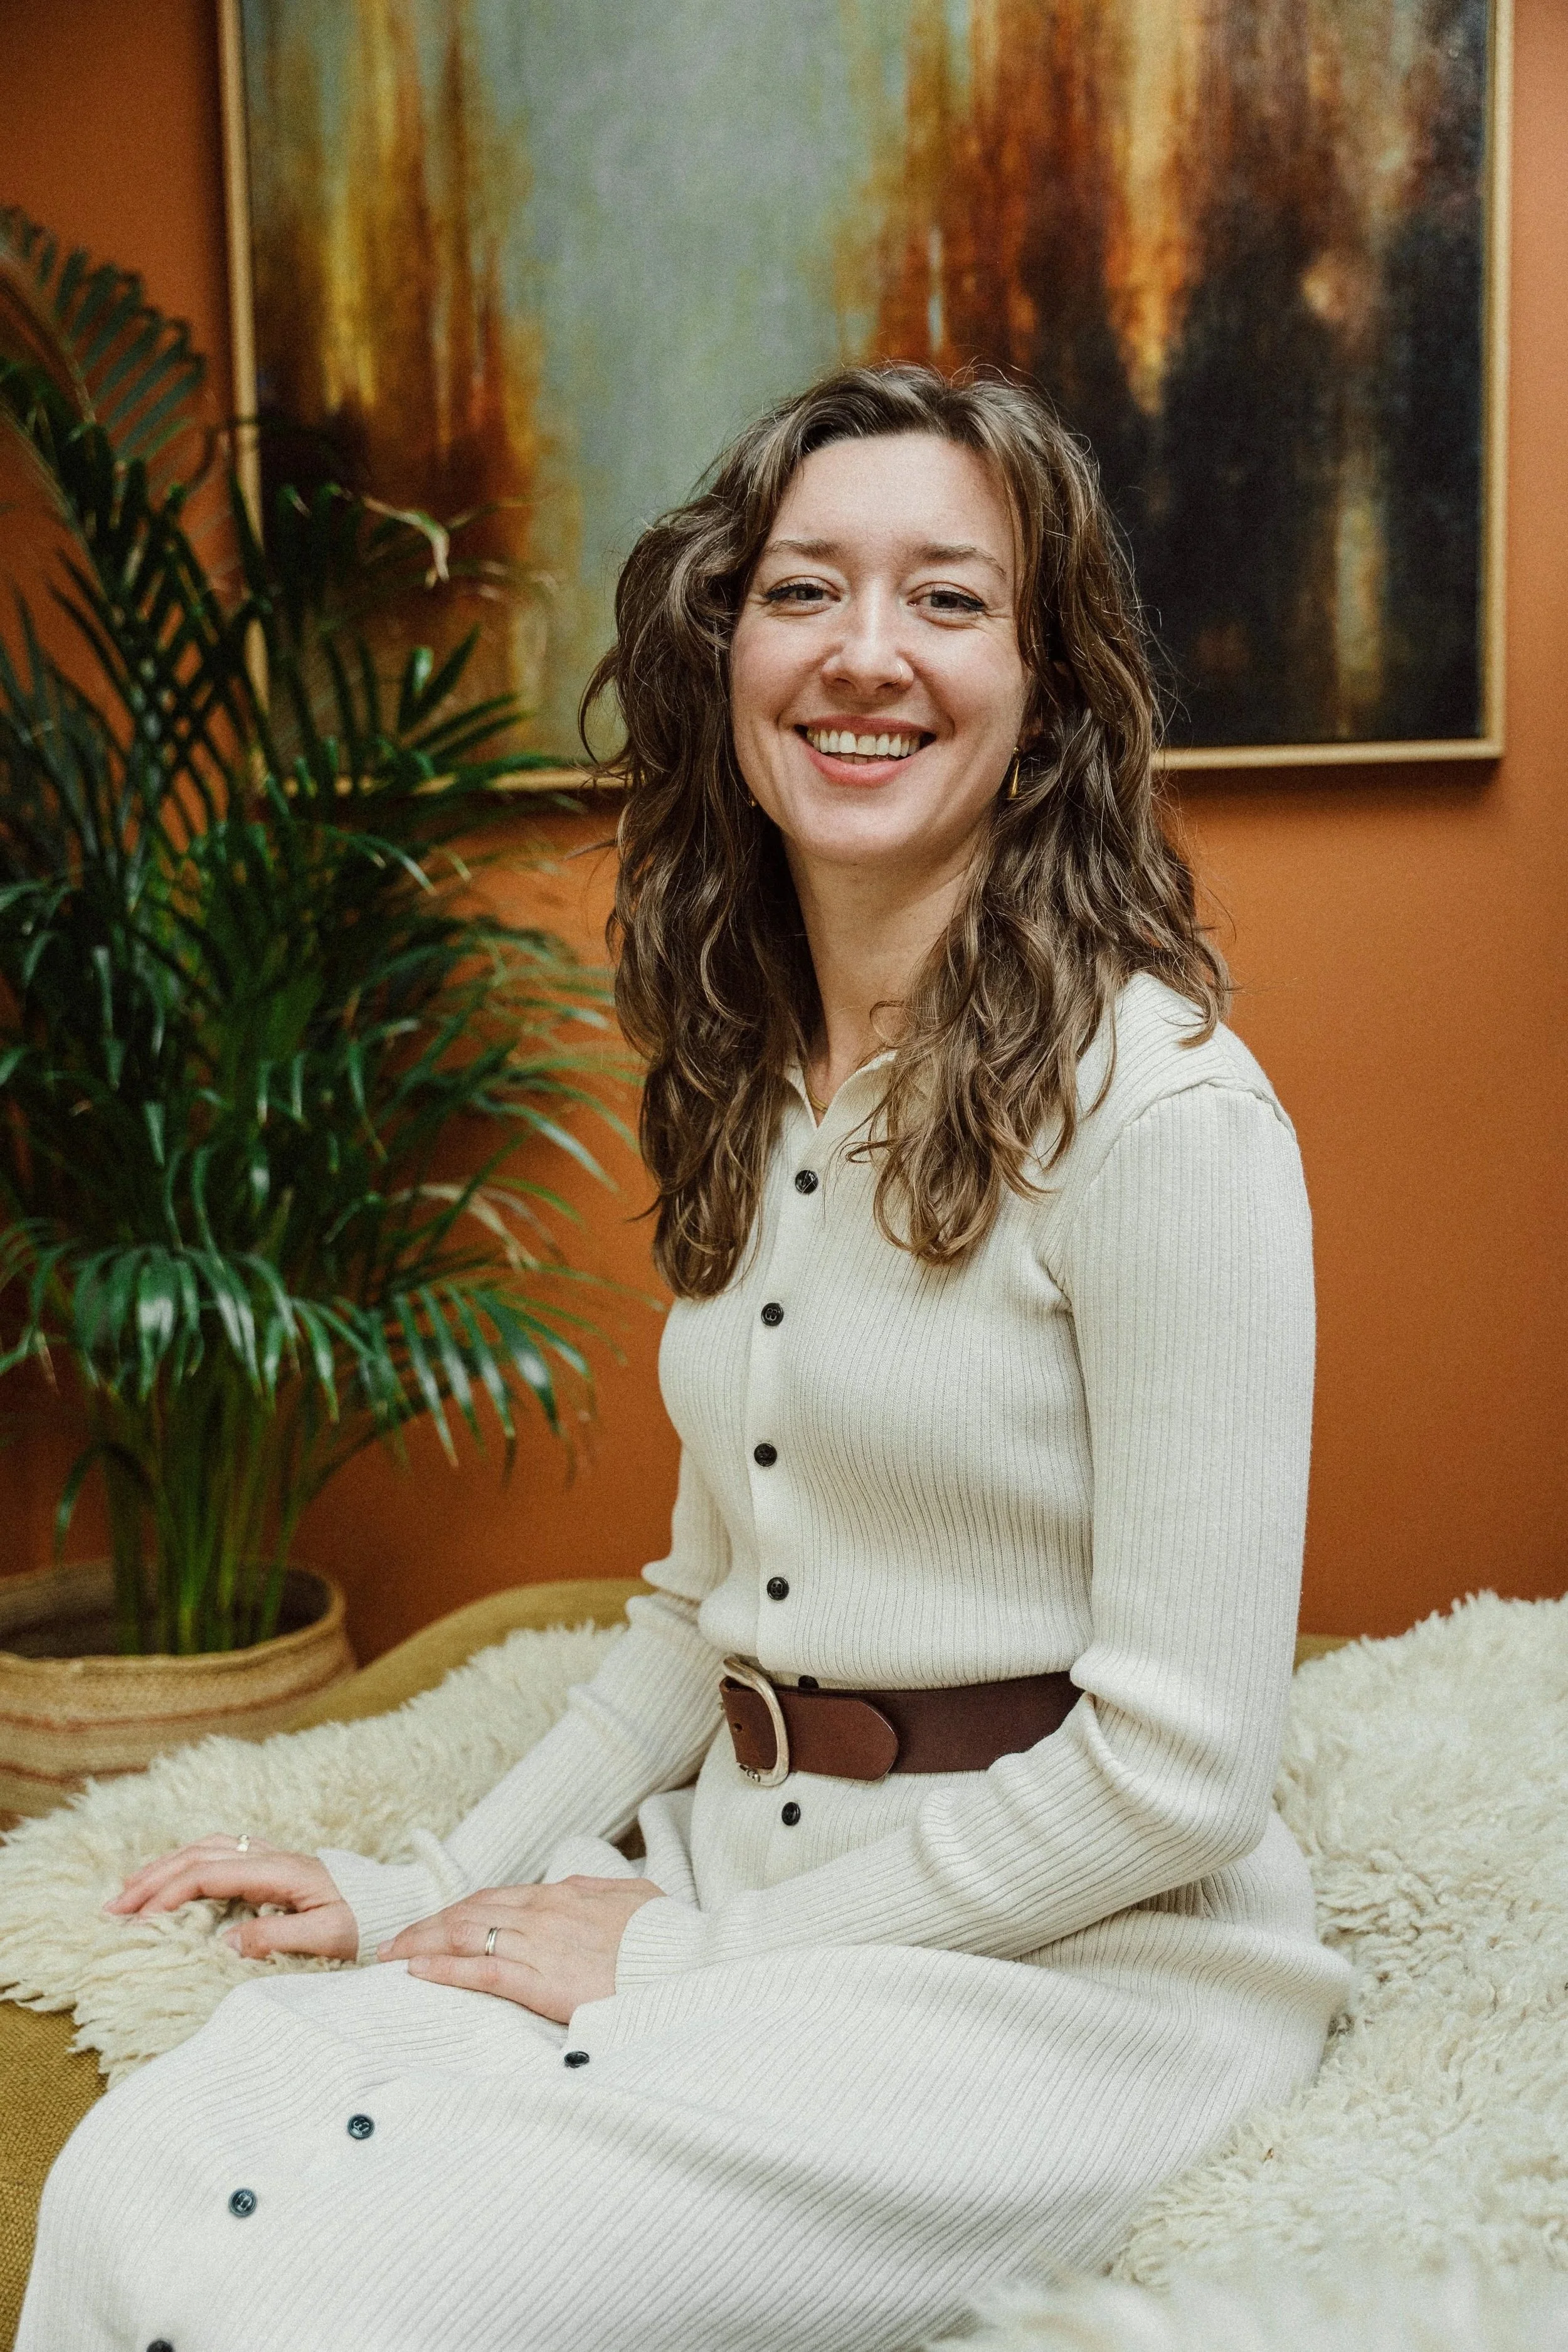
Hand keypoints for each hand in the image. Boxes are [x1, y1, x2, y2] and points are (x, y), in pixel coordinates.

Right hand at [103, 1833, 357, 1960]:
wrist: (395, 1905)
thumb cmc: (367, 1922)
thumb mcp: (328, 1938)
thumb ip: (278, 1937)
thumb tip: (226, 1943)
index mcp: (280, 1871)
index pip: (210, 1873)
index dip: (170, 1893)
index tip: (139, 1920)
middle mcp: (272, 1857)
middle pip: (200, 1854)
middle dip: (154, 1877)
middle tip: (115, 1907)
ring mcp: (272, 1859)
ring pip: (207, 1849)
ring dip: (166, 1866)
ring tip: (131, 1891)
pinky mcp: (274, 1868)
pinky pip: (221, 1856)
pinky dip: (188, 1864)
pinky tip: (173, 1881)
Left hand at [378, 1876, 663, 2021]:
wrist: (685, 1961)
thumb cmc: (665, 1937)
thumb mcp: (636, 1900)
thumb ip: (602, 1892)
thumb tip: (579, 1886)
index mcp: (564, 1894)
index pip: (494, 1897)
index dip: (457, 1910)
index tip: (433, 1923)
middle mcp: (544, 1913)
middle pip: (469, 1912)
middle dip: (427, 1927)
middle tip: (394, 1942)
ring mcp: (540, 1944)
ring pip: (465, 1936)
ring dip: (423, 1946)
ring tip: (391, 1956)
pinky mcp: (541, 1980)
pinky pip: (482, 1971)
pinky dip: (445, 1970)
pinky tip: (418, 1972)